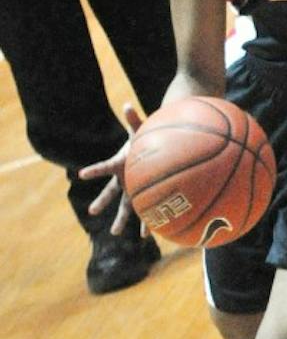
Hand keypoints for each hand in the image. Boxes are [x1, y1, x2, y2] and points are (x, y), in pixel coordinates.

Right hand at [78, 101, 144, 234]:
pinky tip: (150, 234)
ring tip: (117, 233)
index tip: (82, 174)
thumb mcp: (139, 128)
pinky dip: (148, 220)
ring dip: (122, 219)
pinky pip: (145, 209)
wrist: (152, 147)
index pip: (104, 167)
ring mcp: (132, 188)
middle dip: (102, 202)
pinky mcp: (144, 193)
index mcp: (119, 164)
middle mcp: (123, 179)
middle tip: (92, 212)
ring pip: (125, 206)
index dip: (94, 171)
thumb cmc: (144, 138)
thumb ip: (133, 119)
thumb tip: (127, 104)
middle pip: (110, 193)